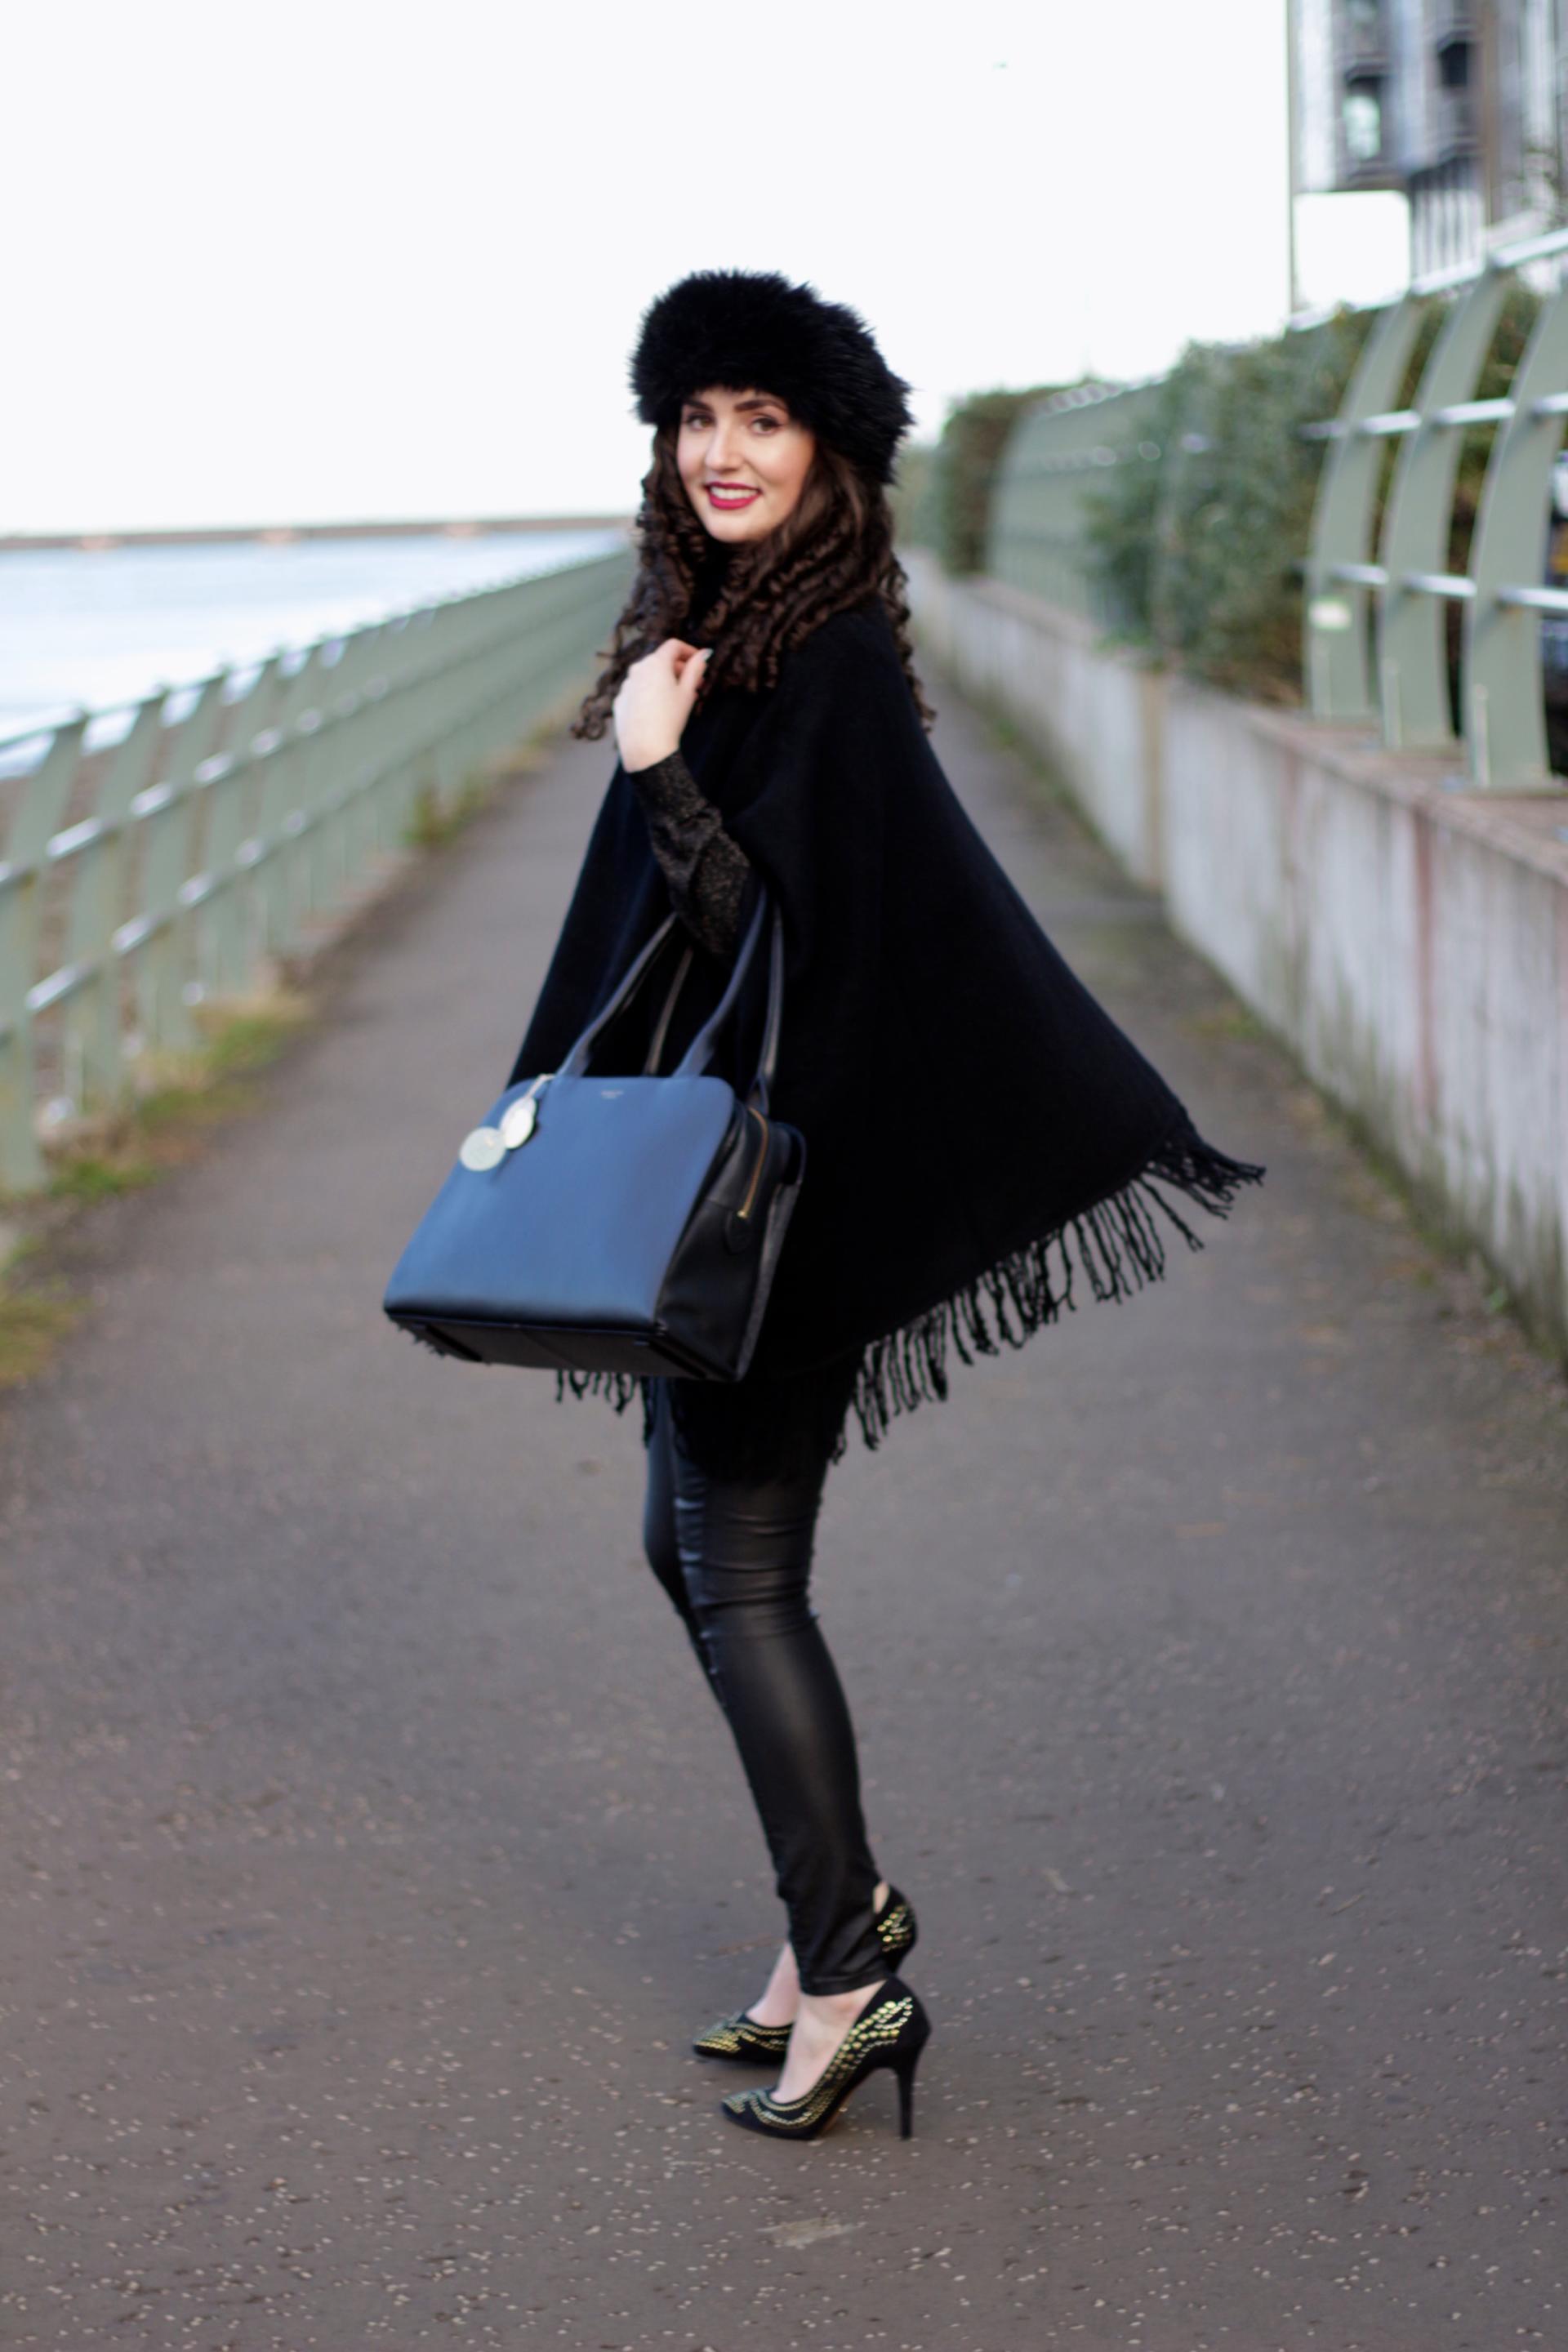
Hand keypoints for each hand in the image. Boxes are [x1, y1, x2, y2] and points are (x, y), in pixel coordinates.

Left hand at [613, 638, 711, 772]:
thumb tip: (704, 653)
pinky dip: (649, 693)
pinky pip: (637, 691)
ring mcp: (626, 685)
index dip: (689, 651)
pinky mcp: (620, 700)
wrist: (645, 748)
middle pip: (660, 660)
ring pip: (648, 676)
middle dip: (678, 669)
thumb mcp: (688, 692)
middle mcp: (637, 669)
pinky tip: (658, 709)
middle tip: (694, 685)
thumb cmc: (670, 718)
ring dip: (664, 681)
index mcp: (656, 662)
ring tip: (677, 698)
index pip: (674, 646)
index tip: (699, 661)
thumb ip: (696, 669)